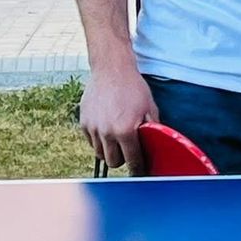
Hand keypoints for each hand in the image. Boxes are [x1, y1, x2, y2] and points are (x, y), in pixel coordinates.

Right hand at [79, 56, 156, 170]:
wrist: (111, 70)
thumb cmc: (134, 88)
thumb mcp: (150, 108)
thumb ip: (153, 129)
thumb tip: (157, 146)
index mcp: (126, 131)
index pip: (132, 160)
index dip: (138, 167)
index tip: (140, 170)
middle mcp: (107, 133)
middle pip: (113, 162)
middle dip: (122, 159)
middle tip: (129, 150)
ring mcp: (93, 128)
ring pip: (100, 154)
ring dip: (109, 150)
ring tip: (118, 137)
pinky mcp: (84, 123)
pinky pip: (91, 142)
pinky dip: (99, 140)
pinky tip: (108, 128)